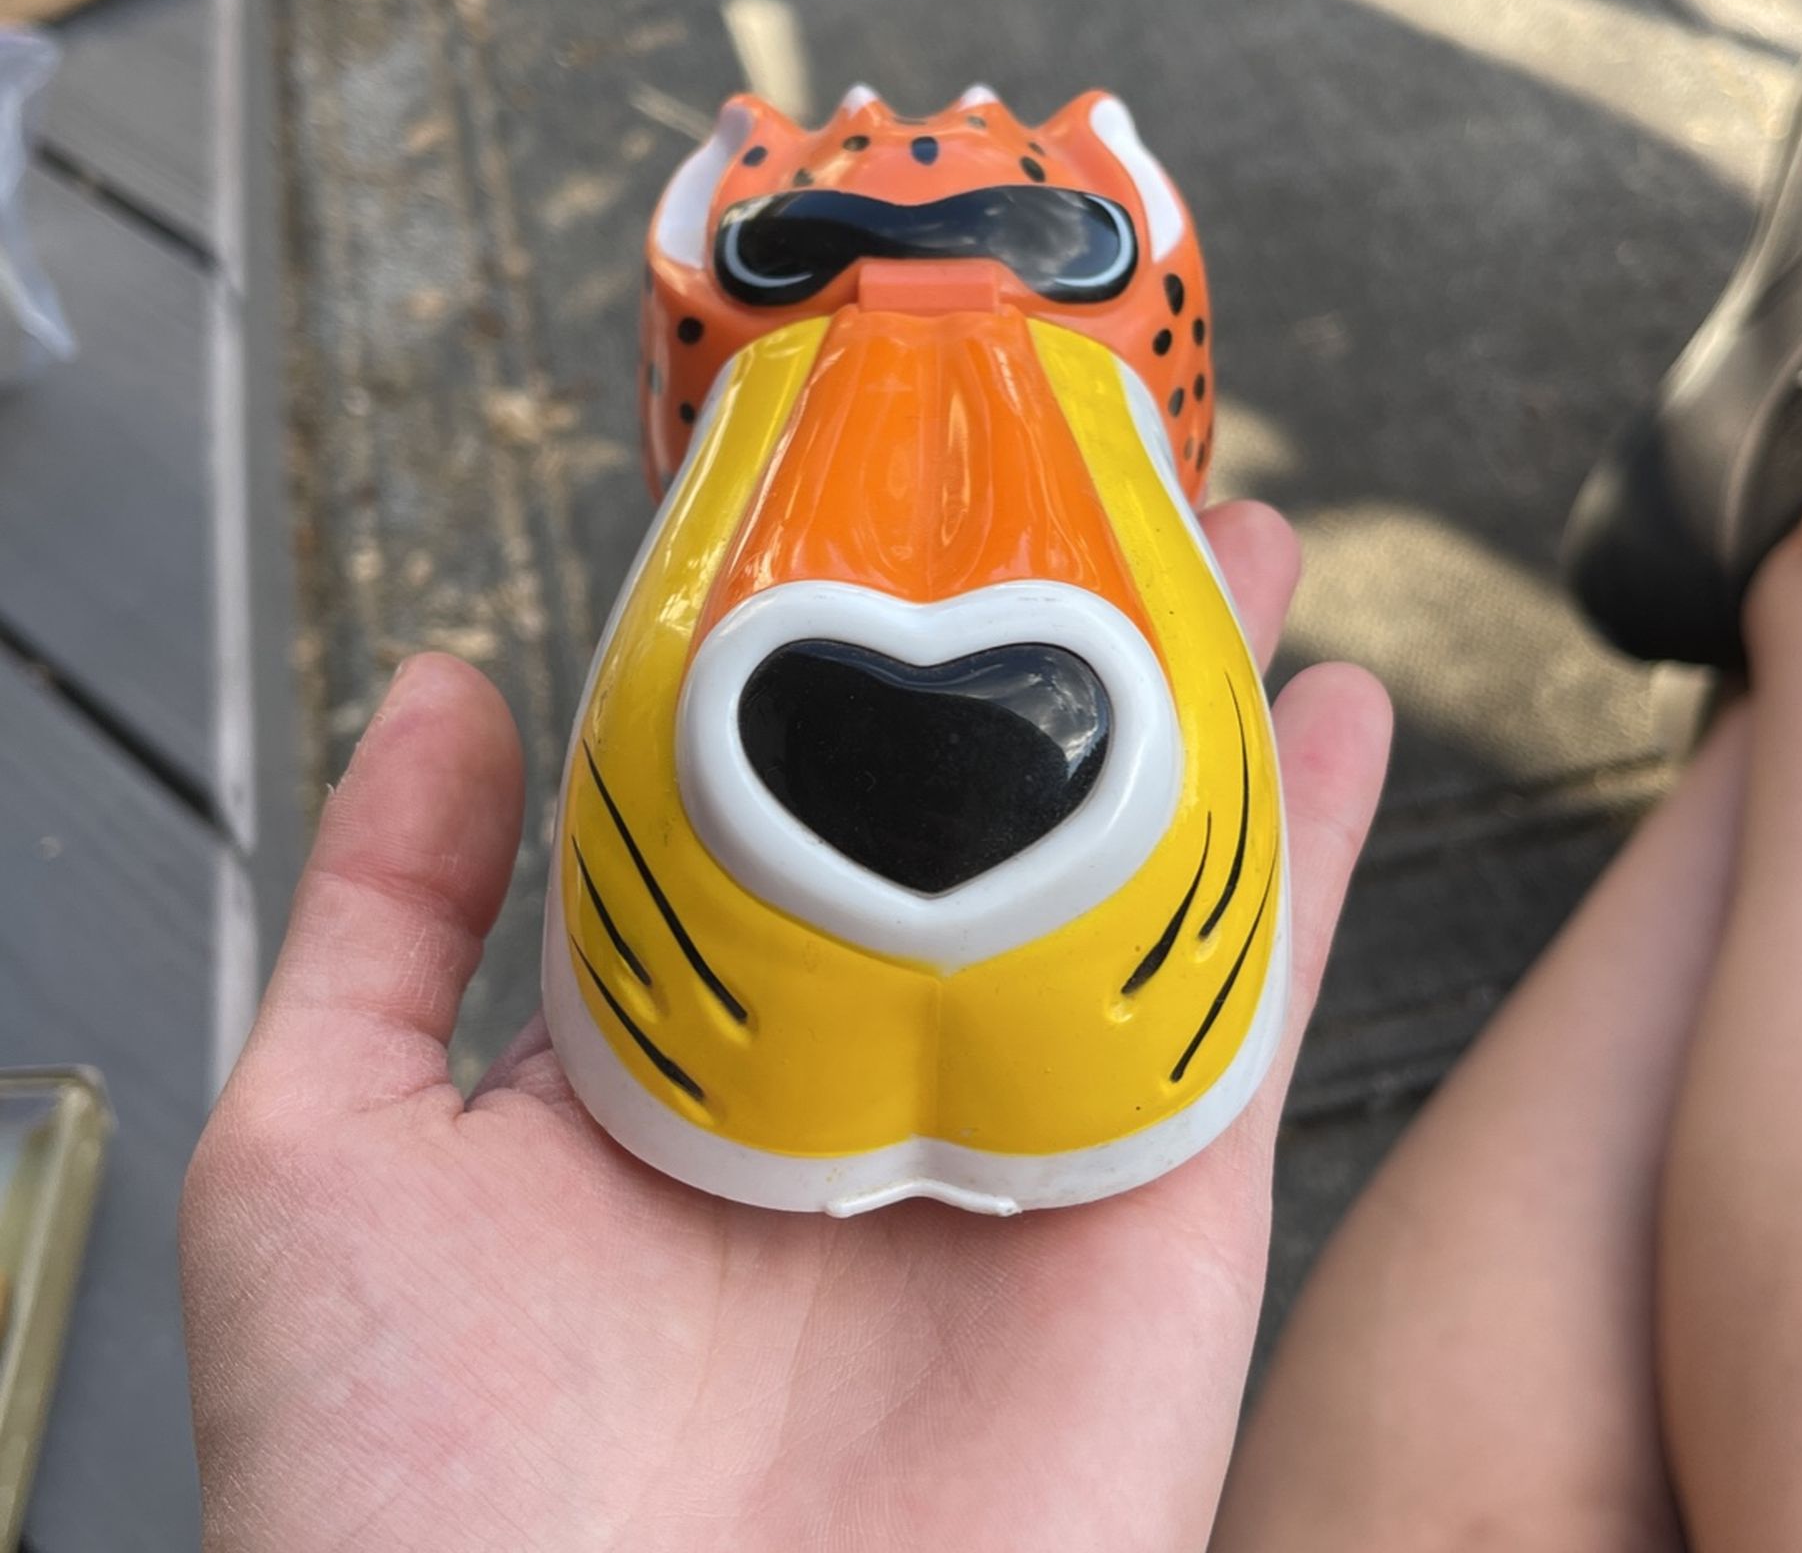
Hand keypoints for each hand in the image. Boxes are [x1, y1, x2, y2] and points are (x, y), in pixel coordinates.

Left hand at [181, 501, 1390, 1552]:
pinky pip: (1245, 997)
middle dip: (1050, 642)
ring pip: (1133, 864)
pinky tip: (1332, 711)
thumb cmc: (408, 1496)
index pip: (792, 784)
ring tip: (1233, 546)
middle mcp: (872, 1068)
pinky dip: (1303, 846)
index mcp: (698, 1040)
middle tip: (1098, 491)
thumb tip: (453, 684)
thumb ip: (389, 911)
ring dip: (1194, 697)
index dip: (842, 635)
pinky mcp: (1154, 1215)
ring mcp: (1022, 1130)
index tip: (885, 498)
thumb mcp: (327, 1150)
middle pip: (990, 804)